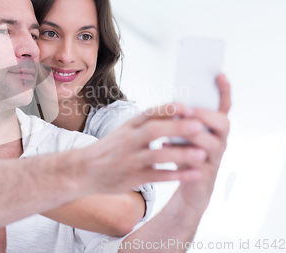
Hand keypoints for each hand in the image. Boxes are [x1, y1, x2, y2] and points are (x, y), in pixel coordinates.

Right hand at [81, 102, 215, 194]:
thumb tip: (175, 109)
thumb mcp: (124, 131)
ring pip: (156, 156)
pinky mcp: (133, 178)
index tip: (187, 107)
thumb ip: (146, 123)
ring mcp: (130, 160)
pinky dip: (176, 175)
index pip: (148, 113)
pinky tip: (194, 174)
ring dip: (179, 155)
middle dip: (176, 128)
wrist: (83, 171)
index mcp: (129, 126)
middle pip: (153, 131)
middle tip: (199, 126)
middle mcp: (129, 141)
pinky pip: (157, 177)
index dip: (168, 109)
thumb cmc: (110, 149)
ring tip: (201, 154)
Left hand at [173, 74, 230, 211]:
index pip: (225, 106)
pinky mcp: (206, 173)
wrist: (191, 185)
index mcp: (216, 127)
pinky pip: (198, 161)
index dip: (225, 91)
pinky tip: (166, 145)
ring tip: (175, 128)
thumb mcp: (183, 133)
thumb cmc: (185, 153)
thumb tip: (172, 100)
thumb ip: (182, 119)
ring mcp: (216, 157)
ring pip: (212, 143)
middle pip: (223, 123)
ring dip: (193, 134)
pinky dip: (181, 152)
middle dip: (204, 115)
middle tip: (188, 111)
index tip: (220, 74)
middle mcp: (221, 140)